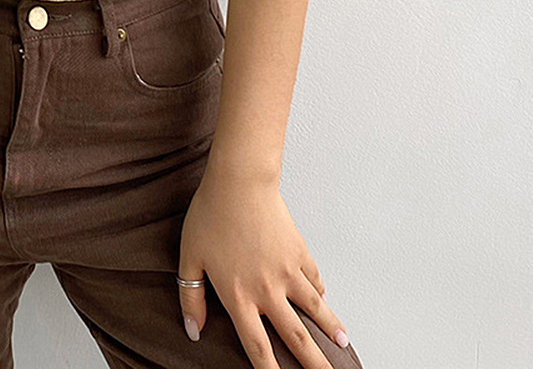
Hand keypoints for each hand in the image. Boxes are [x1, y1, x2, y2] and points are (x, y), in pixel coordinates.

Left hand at [178, 167, 349, 367]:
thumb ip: (191, 297)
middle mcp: (267, 291)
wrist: (240, 181)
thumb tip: (193, 330)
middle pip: (295, 338)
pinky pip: (313, 279)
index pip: (257, 347)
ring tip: (342, 345)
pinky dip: (320, 292)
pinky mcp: (299, 252)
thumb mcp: (190, 257)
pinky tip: (324, 300)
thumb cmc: (210, 214)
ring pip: (314, 310)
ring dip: (330, 329)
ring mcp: (287, 272)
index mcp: (239, 297)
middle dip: (313, 363)